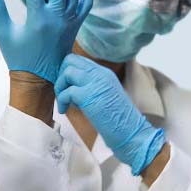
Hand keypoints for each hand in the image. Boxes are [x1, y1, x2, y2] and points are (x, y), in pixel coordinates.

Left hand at [54, 54, 165, 175]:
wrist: (130, 131)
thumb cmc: (118, 120)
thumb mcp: (105, 95)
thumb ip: (92, 86)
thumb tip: (71, 86)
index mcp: (105, 73)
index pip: (79, 60)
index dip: (67, 71)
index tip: (66, 86)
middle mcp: (100, 74)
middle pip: (71, 61)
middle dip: (61, 76)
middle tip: (63, 93)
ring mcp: (95, 83)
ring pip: (67, 72)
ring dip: (60, 87)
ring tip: (64, 102)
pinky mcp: (88, 95)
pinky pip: (67, 91)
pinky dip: (62, 101)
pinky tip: (65, 111)